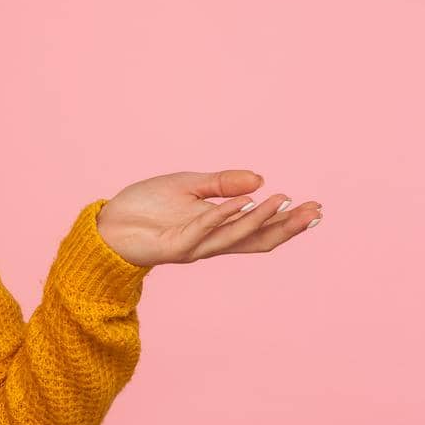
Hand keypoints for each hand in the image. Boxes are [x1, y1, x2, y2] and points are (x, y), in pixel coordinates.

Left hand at [94, 169, 322, 266]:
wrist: (109, 224)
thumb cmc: (146, 207)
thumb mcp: (188, 186)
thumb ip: (222, 184)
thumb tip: (259, 179)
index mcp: (217, 228)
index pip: (261, 228)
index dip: (288, 221)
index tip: (316, 208)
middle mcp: (210, 242)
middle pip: (257, 239)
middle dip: (287, 226)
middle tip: (315, 212)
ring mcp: (194, 246)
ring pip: (235, 236)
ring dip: (260, 218)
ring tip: (282, 201)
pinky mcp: (175, 246)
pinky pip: (203, 229)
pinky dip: (223, 215)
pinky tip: (243, 201)